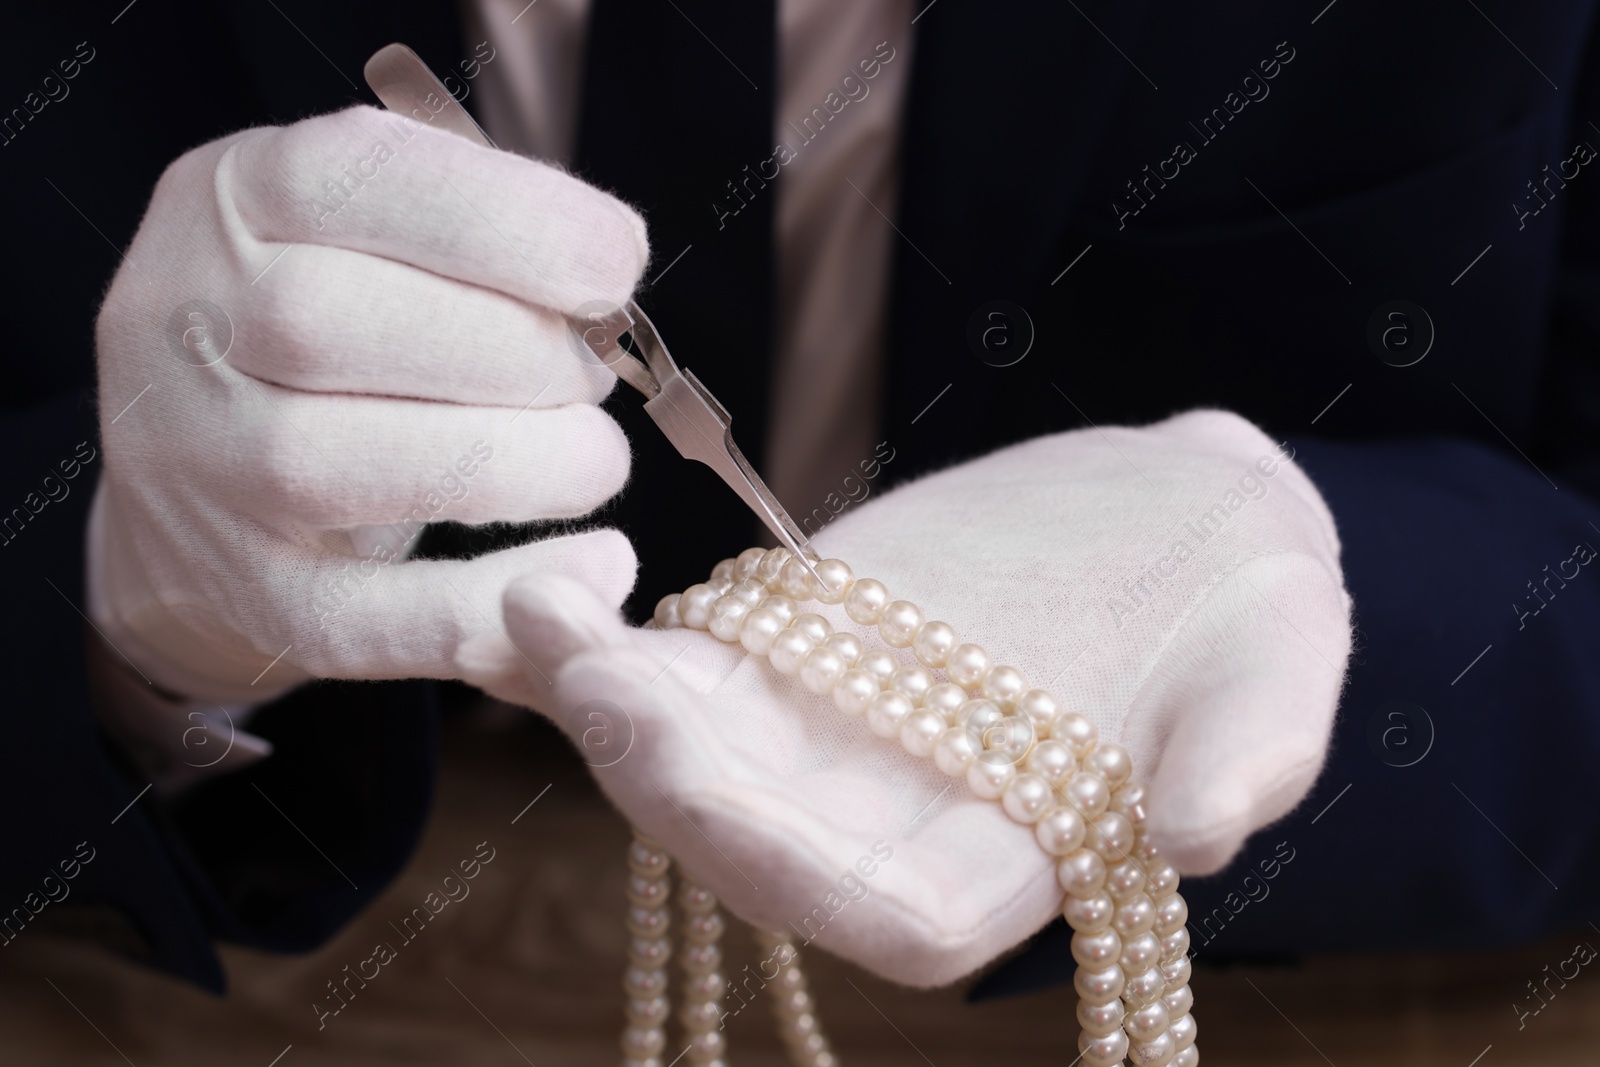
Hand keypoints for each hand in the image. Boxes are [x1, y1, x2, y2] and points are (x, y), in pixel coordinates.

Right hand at [89, 105, 645, 702]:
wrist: (199, 454)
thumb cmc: (337, 315)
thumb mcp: (371, 225)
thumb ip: (471, 227)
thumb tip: (606, 281)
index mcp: (232, 196)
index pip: (349, 178)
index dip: (508, 223)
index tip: (616, 265)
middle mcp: (187, 321)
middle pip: (325, 323)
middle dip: (509, 351)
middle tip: (594, 377)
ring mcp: (198, 464)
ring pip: (331, 465)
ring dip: (509, 464)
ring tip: (596, 459)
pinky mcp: (245, 589)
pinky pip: (357, 617)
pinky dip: (487, 604)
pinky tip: (598, 570)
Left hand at [497, 410, 1351, 985]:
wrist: (1182, 521)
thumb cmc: (1252, 614)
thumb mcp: (1280, 673)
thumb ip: (1248, 761)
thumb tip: (1198, 837)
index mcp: (1016, 858)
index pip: (894, 920)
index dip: (811, 877)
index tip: (732, 793)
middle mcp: (900, 816)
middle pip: (761, 843)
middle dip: (671, 783)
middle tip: (596, 686)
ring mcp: (834, 732)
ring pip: (696, 755)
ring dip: (604, 705)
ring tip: (542, 615)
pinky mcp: (795, 647)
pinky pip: (678, 665)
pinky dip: (598, 644)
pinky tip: (543, 590)